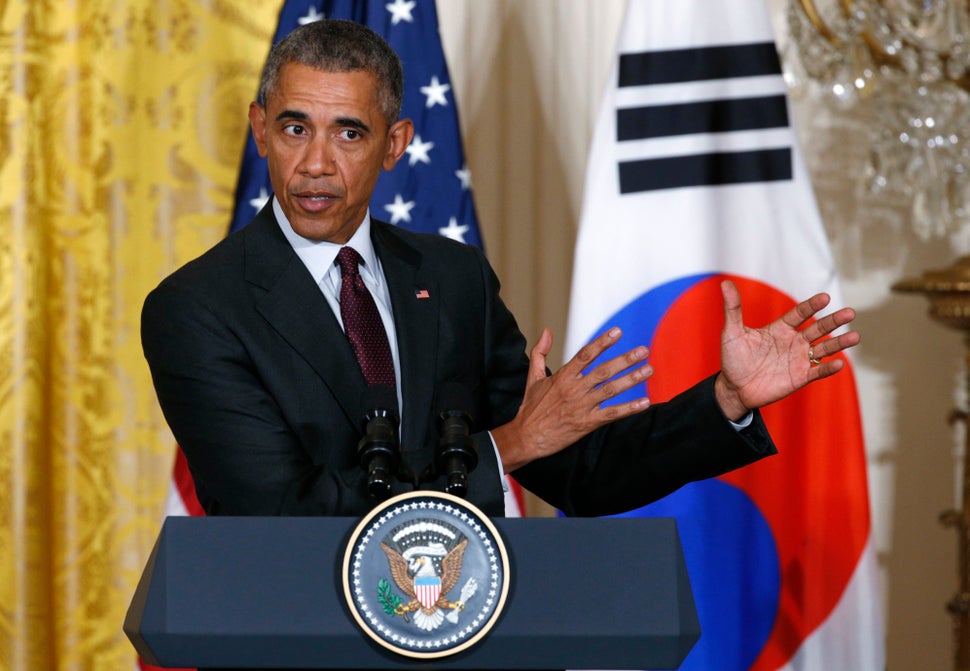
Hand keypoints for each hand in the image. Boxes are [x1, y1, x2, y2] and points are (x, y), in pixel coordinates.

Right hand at [491, 327, 651, 471]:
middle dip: (625, 360)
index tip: (617, 331)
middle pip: (604, 371)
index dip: (602, 342)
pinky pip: (612, 414)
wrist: (526, 437)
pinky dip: (629, 409)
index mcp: (562, 376)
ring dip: (631, 379)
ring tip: (649, 370)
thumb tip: (547, 331)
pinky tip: (645, 402)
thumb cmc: (530, 407)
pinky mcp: (587, 423)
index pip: (585, 354)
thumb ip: (540, 352)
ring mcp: (582, 406)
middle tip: (644, 351)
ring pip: (611, 390)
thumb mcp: (532, 377)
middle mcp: (574, 389)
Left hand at [714, 279, 860, 419]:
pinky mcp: (800, 377)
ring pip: (824, 349)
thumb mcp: (732, 332)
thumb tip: (725, 283)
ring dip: (839, 343)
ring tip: (855, 336)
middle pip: (818, 328)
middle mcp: (793, 341)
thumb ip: (733, 308)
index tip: (825, 297)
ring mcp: (798, 359)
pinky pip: (818, 372)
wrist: (734, 388)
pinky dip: (828, 368)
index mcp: (780, 328)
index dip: (812, 306)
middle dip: (834, 321)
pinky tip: (840, 363)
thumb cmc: (733, 358)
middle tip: (850, 312)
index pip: (800, 313)